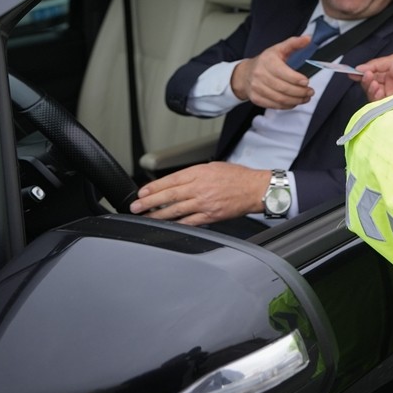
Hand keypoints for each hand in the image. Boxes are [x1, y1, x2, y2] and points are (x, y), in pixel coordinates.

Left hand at [130, 162, 269, 225]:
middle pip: (169, 195)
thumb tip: (178, 182)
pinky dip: (176, 224)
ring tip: (146, 217)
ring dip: (158, 215)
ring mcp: (204, 203)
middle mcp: (200, 187)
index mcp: (200, 172)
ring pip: (175, 210)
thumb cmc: (238, 177)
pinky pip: (189, 221)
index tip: (142, 192)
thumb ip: (195, 174)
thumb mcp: (214, 167)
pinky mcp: (211, 215)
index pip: (170, 180)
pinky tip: (167, 226)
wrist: (256, 189)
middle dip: (149, 202)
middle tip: (136, 206)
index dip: (154, 187)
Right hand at [230, 35, 313, 108]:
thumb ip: (294, 43)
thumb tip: (308, 38)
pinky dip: (288, 105)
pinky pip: (275, 105)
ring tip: (305, 97)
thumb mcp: (278, 49)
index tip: (307, 82)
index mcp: (267, 61)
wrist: (245, 73)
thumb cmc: (265, 61)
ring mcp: (257, 88)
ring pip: (280, 99)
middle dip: (300, 92)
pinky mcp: (257, 99)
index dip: (297, 79)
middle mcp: (260, 75)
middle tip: (310, 92)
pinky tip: (295, 101)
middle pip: (284, 88)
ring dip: (296, 100)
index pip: (284, 73)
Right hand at [355, 53, 392, 100]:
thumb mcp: (390, 60)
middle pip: (369, 86)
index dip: (361, 75)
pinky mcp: (392, 103)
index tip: (352, 73)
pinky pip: (378, 102)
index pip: (370, 76)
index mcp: (386, 74)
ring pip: (372, 95)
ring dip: (369, 88)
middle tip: (366, 76)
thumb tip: (359, 68)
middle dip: (365, 81)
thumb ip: (374, 65)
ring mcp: (389, 95)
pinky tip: (377, 89)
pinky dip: (375, 95)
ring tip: (373, 82)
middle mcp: (387, 85)